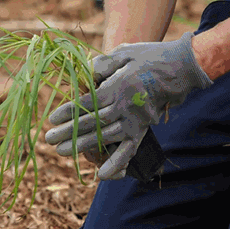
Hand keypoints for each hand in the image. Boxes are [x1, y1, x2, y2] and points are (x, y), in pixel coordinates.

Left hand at [42, 37, 213, 180]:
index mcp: (119, 86)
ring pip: (106, 137)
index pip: (89, 102)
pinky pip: (130, 149)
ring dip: (83, 146)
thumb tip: (84, 73)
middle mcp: (126, 106)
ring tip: (61, 151)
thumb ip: (102, 64)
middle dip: (69, 132)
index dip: (70, 111)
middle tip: (49, 139)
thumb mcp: (124, 53)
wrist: (180, 68)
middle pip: (94, 122)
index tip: (52, 118)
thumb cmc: (148, 57)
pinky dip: (117, 163)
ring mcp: (136, 120)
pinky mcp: (143, 128)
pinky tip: (102, 176)